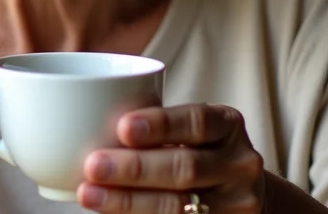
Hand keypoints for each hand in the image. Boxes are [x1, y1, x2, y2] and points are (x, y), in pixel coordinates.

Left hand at [77, 103, 265, 212]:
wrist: (244, 193)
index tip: (122, 127)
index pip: (197, 121)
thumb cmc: (198, 151)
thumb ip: (153, 129)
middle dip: (134, 168)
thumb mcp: (190, 131)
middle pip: (185, 167)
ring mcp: (238, 202)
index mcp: (228, 125)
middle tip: (92, 165)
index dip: (161, 124)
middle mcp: (240, 163)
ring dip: (129, 201)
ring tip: (89, 194)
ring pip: (180, 205)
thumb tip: (84, 127)